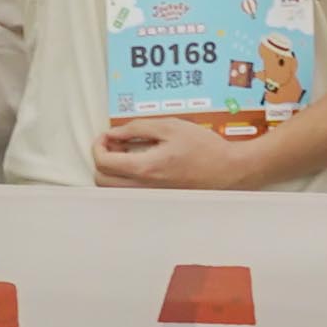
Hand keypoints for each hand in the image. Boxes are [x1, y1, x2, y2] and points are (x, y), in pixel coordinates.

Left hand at [91, 116, 262, 191]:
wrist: (227, 170)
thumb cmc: (203, 147)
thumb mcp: (171, 127)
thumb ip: (138, 128)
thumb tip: (114, 133)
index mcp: (145, 168)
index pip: (103, 162)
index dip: (98, 146)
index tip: (107, 135)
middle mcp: (142, 188)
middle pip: (101, 180)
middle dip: (102, 159)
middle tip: (114, 144)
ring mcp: (149, 197)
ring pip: (113, 189)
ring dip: (112, 170)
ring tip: (127, 153)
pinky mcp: (156, 200)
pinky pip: (128, 192)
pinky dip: (125, 179)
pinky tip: (140, 164)